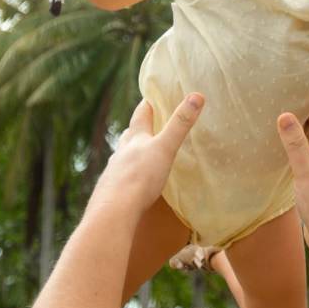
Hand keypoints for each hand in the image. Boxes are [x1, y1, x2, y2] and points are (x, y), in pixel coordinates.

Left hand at [98, 95, 202, 211]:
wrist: (113, 211)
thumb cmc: (140, 177)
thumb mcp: (164, 148)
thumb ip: (180, 125)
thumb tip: (196, 96)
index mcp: (135, 138)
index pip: (141, 114)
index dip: (148, 104)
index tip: (152, 96)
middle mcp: (121, 152)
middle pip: (130, 134)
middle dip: (139, 128)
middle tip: (148, 123)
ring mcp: (114, 171)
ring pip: (123, 155)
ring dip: (131, 151)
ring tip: (140, 152)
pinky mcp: (111, 190)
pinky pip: (121, 177)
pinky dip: (128, 174)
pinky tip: (133, 182)